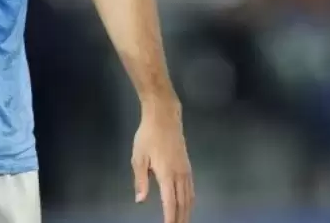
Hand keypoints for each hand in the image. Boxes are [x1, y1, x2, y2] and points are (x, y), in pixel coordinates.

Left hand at [132, 100, 193, 222]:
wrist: (164, 116)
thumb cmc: (148, 136)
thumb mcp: (138, 157)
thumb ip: (140, 180)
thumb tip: (141, 200)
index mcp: (166, 174)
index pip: (170, 203)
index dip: (170, 218)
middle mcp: (180, 175)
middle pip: (183, 203)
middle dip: (180, 219)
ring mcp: (186, 170)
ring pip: (189, 197)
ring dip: (187, 212)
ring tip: (182, 222)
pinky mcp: (188, 166)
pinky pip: (191, 189)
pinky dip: (190, 201)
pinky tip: (187, 205)